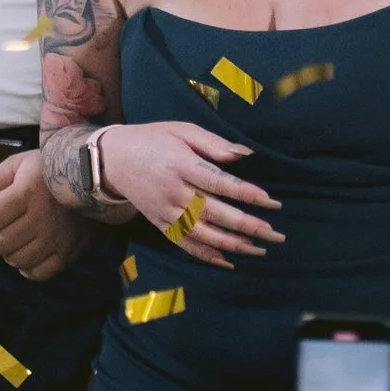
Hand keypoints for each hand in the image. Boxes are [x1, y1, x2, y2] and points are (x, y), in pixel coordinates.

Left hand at [0, 146, 93, 280]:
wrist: (93, 179)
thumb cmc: (47, 171)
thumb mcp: (16, 165)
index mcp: (27, 193)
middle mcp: (42, 218)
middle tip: (2, 225)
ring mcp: (57, 239)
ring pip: (15, 260)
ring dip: (9, 250)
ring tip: (18, 235)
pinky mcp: (68, 253)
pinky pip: (38, 273)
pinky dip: (28, 266)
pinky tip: (30, 249)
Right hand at [81, 119, 281, 266]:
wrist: (112, 160)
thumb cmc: (153, 139)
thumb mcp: (182, 130)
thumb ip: (213, 143)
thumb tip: (245, 155)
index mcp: (181, 165)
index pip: (220, 183)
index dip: (247, 194)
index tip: (272, 203)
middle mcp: (174, 192)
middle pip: (216, 214)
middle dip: (249, 226)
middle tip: (276, 234)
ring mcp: (166, 212)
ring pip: (204, 234)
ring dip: (234, 244)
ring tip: (260, 249)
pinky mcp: (160, 225)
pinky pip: (185, 244)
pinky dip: (207, 255)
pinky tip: (228, 260)